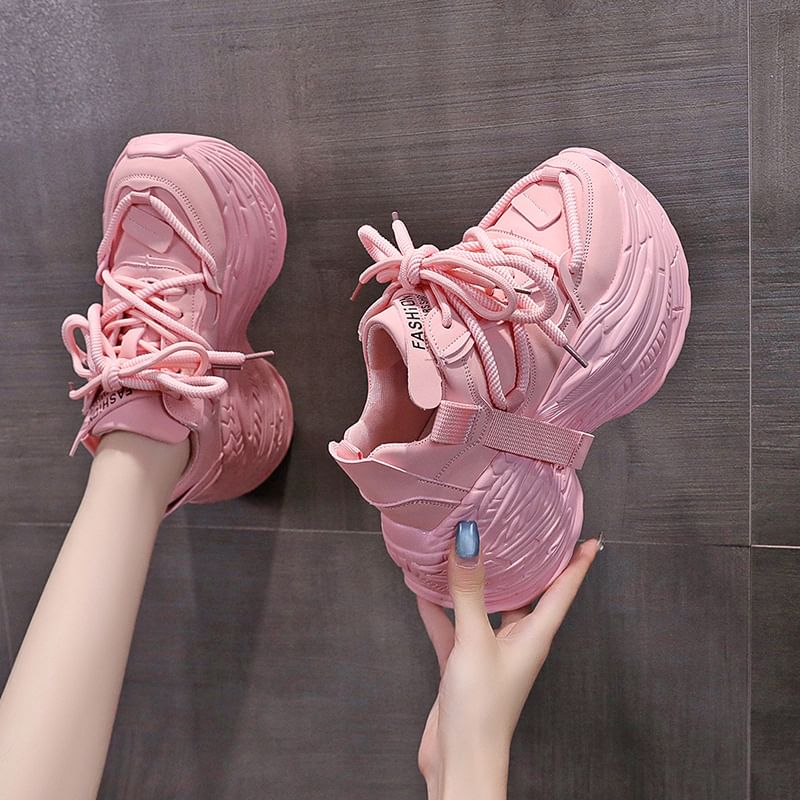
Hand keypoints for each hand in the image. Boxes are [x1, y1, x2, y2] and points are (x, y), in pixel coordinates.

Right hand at [417, 521, 600, 799]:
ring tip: (467, 551)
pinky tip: (425, 593)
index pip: (563, 590)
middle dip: (525, 564)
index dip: (576, 563)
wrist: (460, 760)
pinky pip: (455, 628)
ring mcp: (491, 653)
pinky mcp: (465, 665)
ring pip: (487, 607)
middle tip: (521, 529)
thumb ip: (470, 592)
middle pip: (527, 593)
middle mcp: (518, 641)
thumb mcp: (475, 642)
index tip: (586, 536)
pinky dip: (441, 611)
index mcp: (535, 635)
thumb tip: (469, 541)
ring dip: (477, 584)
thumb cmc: (482, 710)